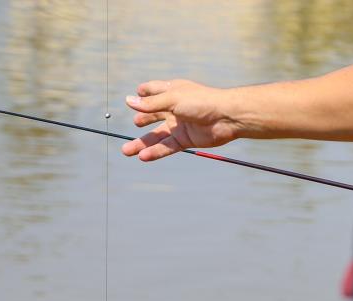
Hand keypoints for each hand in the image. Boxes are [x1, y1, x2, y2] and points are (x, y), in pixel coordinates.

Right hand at [121, 80, 242, 161]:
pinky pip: (167, 147)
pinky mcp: (185, 139)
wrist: (226, 117)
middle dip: (141, 120)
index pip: (154, 91)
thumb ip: (151, 104)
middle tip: (134, 124)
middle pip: (153, 115)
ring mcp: (179, 125)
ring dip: (142, 144)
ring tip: (126, 151)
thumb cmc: (202, 101)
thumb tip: (128, 101)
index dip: (144, 94)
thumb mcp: (172, 99)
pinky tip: (143, 156)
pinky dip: (155, 152)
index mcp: (172, 92)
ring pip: (157, 136)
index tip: (134, 96)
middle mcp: (174, 108)